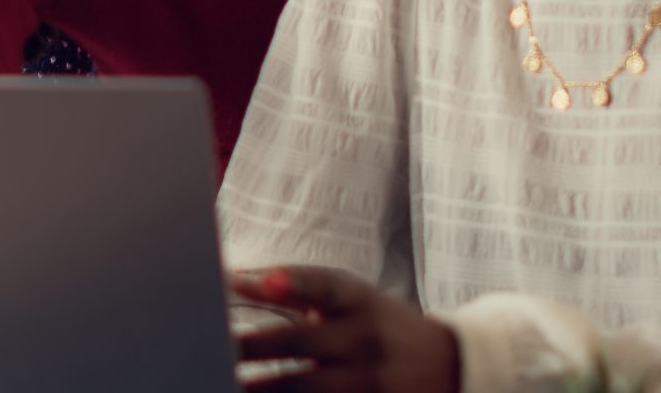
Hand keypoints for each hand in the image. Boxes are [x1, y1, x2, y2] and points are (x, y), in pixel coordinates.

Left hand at [230, 266, 458, 392]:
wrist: (448, 367)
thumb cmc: (380, 325)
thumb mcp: (350, 298)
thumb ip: (295, 287)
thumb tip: (233, 278)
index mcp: (359, 302)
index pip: (325, 286)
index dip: (293, 281)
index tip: (263, 282)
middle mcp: (365, 340)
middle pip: (302, 343)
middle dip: (251, 348)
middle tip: (211, 349)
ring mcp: (369, 383)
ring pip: (306, 390)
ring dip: (262, 389)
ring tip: (222, 383)